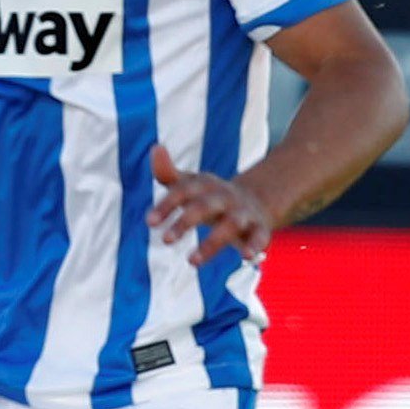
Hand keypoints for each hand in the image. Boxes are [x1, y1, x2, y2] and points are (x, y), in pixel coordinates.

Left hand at [149, 147, 272, 266]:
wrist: (257, 199)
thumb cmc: (211, 196)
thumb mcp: (189, 184)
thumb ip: (168, 173)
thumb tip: (155, 147)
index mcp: (205, 185)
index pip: (183, 191)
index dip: (166, 205)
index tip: (149, 222)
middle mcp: (224, 197)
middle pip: (204, 207)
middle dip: (185, 222)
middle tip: (165, 241)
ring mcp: (243, 212)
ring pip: (230, 225)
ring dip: (212, 243)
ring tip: (191, 261)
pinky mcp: (259, 229)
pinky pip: (260, 236)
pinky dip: (255, 245)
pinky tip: (247, 256)